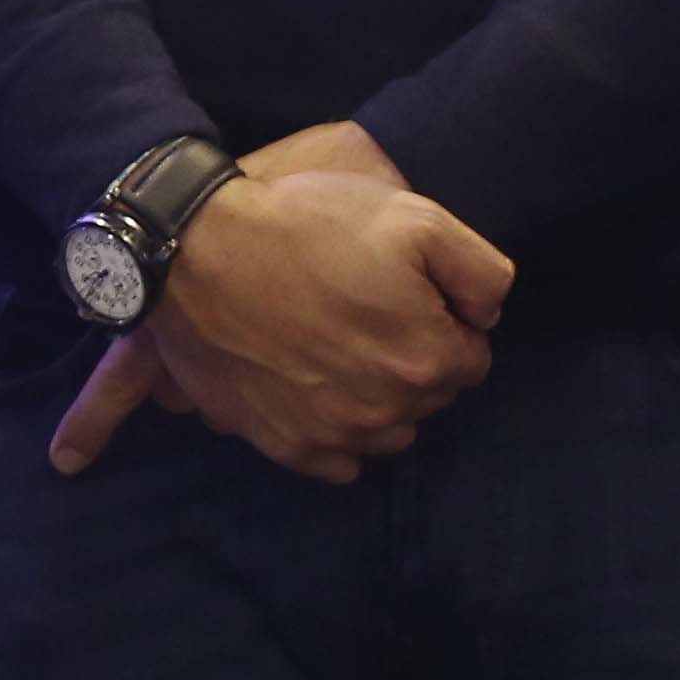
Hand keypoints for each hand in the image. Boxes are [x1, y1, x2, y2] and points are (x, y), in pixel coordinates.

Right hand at [50, 124, 510, 485]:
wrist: (194, 250)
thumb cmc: (304, 225)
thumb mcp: (412, 217)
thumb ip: (480, 271)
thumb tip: (485, 317)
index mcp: (427, 358)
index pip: (471, 359)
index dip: (442, 321)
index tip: (404, 294)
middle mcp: (387, 412)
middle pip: (429, 397)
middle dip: (411, 359)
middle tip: (365, 312)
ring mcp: (333, 435)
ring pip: (387, 432)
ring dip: (378, 399)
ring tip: (338, 348)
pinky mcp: (285, 445)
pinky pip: (338, 462)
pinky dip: (336, 433)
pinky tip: (315, 390)